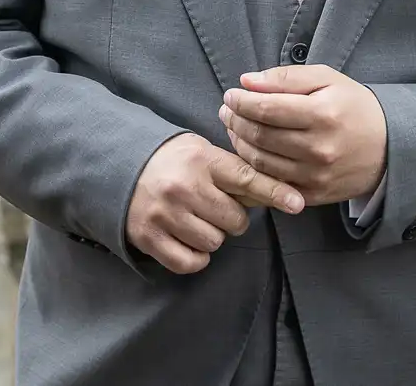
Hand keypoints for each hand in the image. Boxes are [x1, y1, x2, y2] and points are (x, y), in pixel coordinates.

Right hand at [124, 132, 303, 274]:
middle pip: (235, 220)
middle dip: (233, 219)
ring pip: (214, 242)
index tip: (297, 203)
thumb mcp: (202, 153)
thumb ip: (234, 172)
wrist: (118, 165)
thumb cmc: (172, 160)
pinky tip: (189, 239)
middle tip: (218, 207)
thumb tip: (274, 193)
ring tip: (198, 219)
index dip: (275, 192)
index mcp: (201, 160)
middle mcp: (184, 187)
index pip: (246, 178)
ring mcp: (164, 214)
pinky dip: (196, 256)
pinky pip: (190, 262)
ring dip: (213, 236)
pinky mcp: (148, 238)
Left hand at [219, 65, 387, 206]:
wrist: (389, 146)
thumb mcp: (328, 79)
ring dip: (239, 143)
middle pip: (259, 136)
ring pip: (260, 162)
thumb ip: (286, 78)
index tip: (231, 95)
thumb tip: (246, 82)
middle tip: (227, 111)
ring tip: (236, 128)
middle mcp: (318, 148)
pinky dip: (254, 168)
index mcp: (323, 114)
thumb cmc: (354, 106)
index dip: (241, 102)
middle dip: (236, 121)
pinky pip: (271, 183)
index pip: (266, 109)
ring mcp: (315, 176)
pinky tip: (251, 151)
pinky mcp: (312, 195)